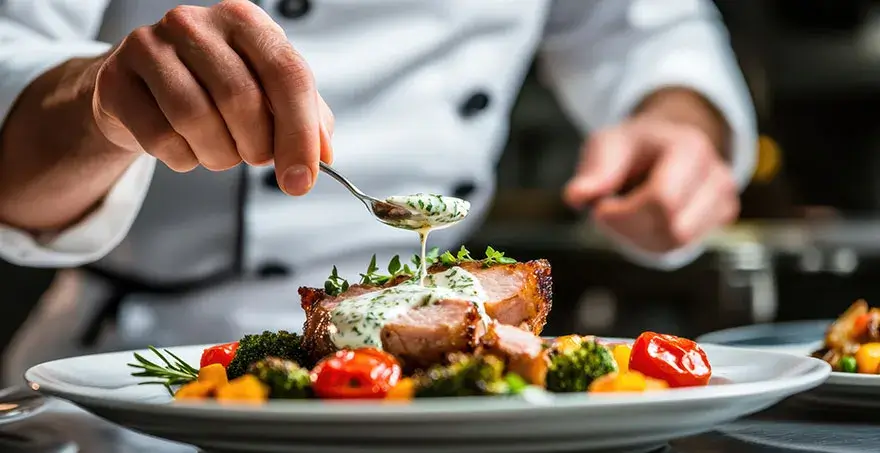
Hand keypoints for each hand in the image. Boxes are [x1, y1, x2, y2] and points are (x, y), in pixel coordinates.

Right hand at [90, 0, 332, 195]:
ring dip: (218, 155)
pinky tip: (185, 147)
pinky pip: (160, 137)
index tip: (302, 180)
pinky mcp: (116, 79)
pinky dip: (183, 158)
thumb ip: (306, 119)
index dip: (300, 133)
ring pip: (197, 119)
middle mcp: (196, 23)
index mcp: (246, 21)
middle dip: (256, 147)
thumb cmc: (216, 91)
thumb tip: (322, 157)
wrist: (144, 90)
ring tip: (220, 152)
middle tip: (254, 157)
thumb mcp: (268, 94)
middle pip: (242, 99)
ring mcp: (149, 46)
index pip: (288, 73)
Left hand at [563, 118, 738, 252]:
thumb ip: (594, 171)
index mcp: (689, 148)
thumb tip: (576, 197)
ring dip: (638, 237)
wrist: (662, 144)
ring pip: (676, 243)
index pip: (661, 201)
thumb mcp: (607, 145)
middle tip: (608, 211)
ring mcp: (723, 197)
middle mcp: (716, 174)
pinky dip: (652, 241)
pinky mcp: (722, 217)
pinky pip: (680, 247)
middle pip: (672, 228)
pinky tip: (643, 220)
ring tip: (625, 213)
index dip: (624, 213)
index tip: (600, 205)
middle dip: (629, 228)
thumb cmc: (632, 146)